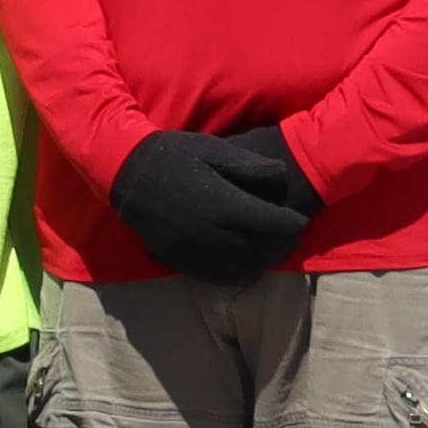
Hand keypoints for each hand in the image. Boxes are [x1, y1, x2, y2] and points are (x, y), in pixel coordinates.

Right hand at [107, 126, 317, 286]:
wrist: (128, 173)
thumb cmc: (174, 156)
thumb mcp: (214, 149)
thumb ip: (251, 166)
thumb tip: (282, 177)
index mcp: (225, 206)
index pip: (273, 226)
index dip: (291, 225)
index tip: (300, 221)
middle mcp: (212, 235)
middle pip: (262, 250)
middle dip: (282, 245)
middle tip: (292, 238)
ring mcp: (195, 252)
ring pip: (243, 269)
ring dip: (263, 261)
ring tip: (271, 251)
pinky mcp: (181, 262)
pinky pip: (218, 278)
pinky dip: (238, 274)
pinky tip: (245, 265)